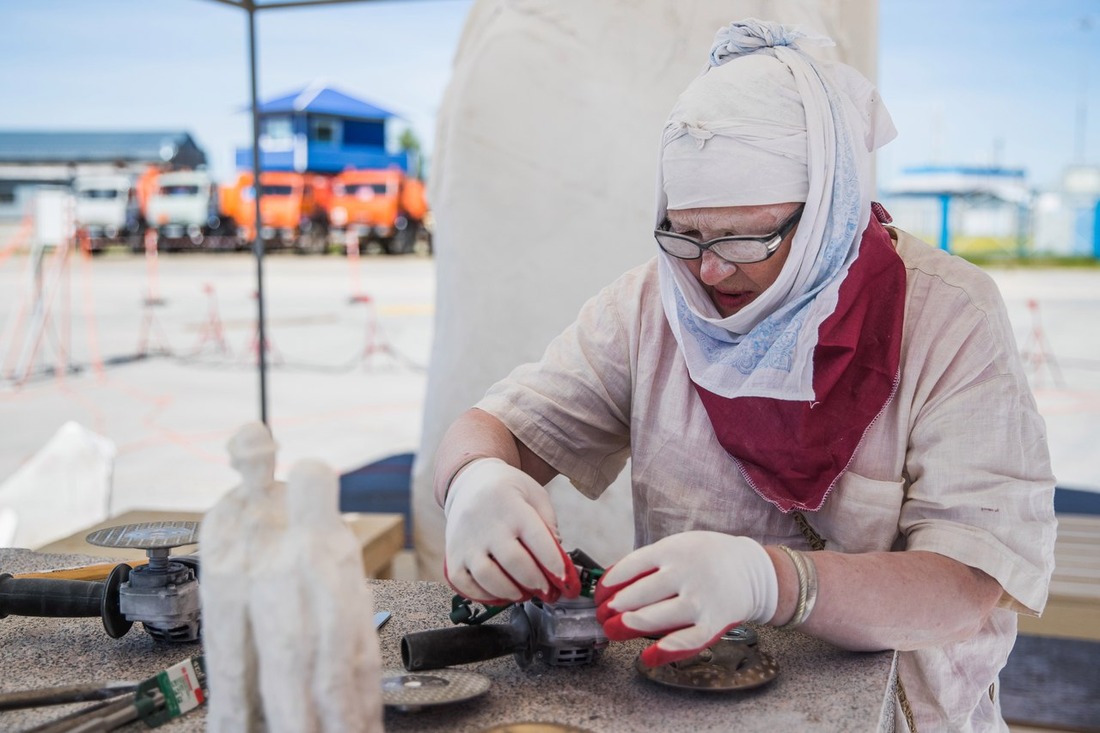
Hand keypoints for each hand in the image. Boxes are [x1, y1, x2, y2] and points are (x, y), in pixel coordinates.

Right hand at [444, 458, 580, 604]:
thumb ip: (549, 525)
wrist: (470, 481)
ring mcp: (466, 540)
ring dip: (510, 592)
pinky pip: (463, 583)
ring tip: (523, 593)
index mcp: (512, 507)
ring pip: (487, 576)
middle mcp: (487, 524)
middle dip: (535, 581)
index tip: (566, 580)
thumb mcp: (535, 495)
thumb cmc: (507, 491)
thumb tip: (557, 560)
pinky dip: (483, 595)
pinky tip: (498, 594)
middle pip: (513, 561)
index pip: (537, 539)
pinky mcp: (453, 554)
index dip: (554, 563)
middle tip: (546, 590)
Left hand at [595, 532, 777, 666]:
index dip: (610, 583)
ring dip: (631, 626)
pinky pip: (688, 640)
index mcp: (674, 550)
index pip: (632, 566)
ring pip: (659, 617)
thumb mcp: (677, 547)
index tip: (598, 596)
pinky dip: (667, 651)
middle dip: (615, 608)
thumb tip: (610, 582)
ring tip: (613, 630)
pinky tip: (647, 656)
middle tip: (601, 616)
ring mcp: (701, 599)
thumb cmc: (706, 558)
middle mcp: (686, 573)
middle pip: (641, 593)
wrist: (752, 569)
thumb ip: (647, 563)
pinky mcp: (715, 622)